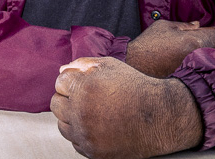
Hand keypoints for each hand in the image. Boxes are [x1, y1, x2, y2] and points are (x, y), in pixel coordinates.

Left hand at [51, 57, 202, 158]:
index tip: (85, 84)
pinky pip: (75, 141)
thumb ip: (82, 64)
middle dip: (68, 98)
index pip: (59, 83)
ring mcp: (87, 135)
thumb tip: (62, 70)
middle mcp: (82, 113)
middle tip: (87, 97)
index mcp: (85, 89)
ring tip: (93, 111)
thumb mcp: (110, 65)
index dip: (72, 81)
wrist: (158, 117)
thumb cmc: (135, 88)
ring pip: (62, 125)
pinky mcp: (93, 151)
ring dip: (72, 117)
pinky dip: (82, 134)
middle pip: (56, 104)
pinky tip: (97, 125)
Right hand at [125, 20, 214, 77]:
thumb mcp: (165, 26)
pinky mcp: (191, 82)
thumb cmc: (149, 44)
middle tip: (203, 46)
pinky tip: (193, 69)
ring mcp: (195, 73)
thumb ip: (185, 26)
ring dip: (212, 60)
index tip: (207, 34)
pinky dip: (203, 72)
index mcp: (194, 40)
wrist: (135, 66)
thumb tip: (199, 25)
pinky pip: (206, 76)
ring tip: (199, 58)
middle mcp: (198, 58)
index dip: (214, 33)